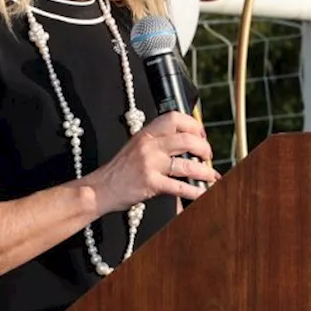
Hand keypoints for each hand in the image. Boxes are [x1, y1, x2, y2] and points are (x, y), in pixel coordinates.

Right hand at [84, 113, 218, 213]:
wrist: (100, 189)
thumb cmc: (120, 169)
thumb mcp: (136, 146)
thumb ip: (158, 141)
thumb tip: (187, 141)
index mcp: (146, 133)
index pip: (174, 118)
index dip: (193, 124)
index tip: (202, 134)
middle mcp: (149, 145)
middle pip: (186, 140)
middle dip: (204, 148)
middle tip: (208, 156)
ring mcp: (150, 164)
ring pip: (187, 164)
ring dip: (204, 171)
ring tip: (211, 175)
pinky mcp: (151, 184)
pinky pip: (180, 186)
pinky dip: (195, 191)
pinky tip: (203, 192)